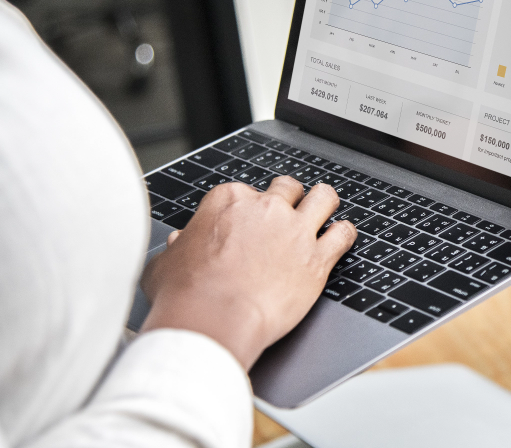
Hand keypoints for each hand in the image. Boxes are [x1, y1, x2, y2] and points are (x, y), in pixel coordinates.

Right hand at [140, 176, 355, 369]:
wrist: (212, 322)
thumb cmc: (185, 296)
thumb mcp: (165, 264)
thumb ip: (177, 248)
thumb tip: (178, 244)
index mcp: (229, 201)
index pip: (245, 192)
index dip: (248, 209)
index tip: (247, 224)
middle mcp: (266, 209)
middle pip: (287, 188)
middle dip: (288, 198)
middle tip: (286, 214)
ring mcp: (295, 231)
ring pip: (323, 198)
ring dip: (323, 204)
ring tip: (323, 211)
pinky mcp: (316, 258)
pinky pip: (343, 234)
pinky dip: (345, 234)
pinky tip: (342, 238)